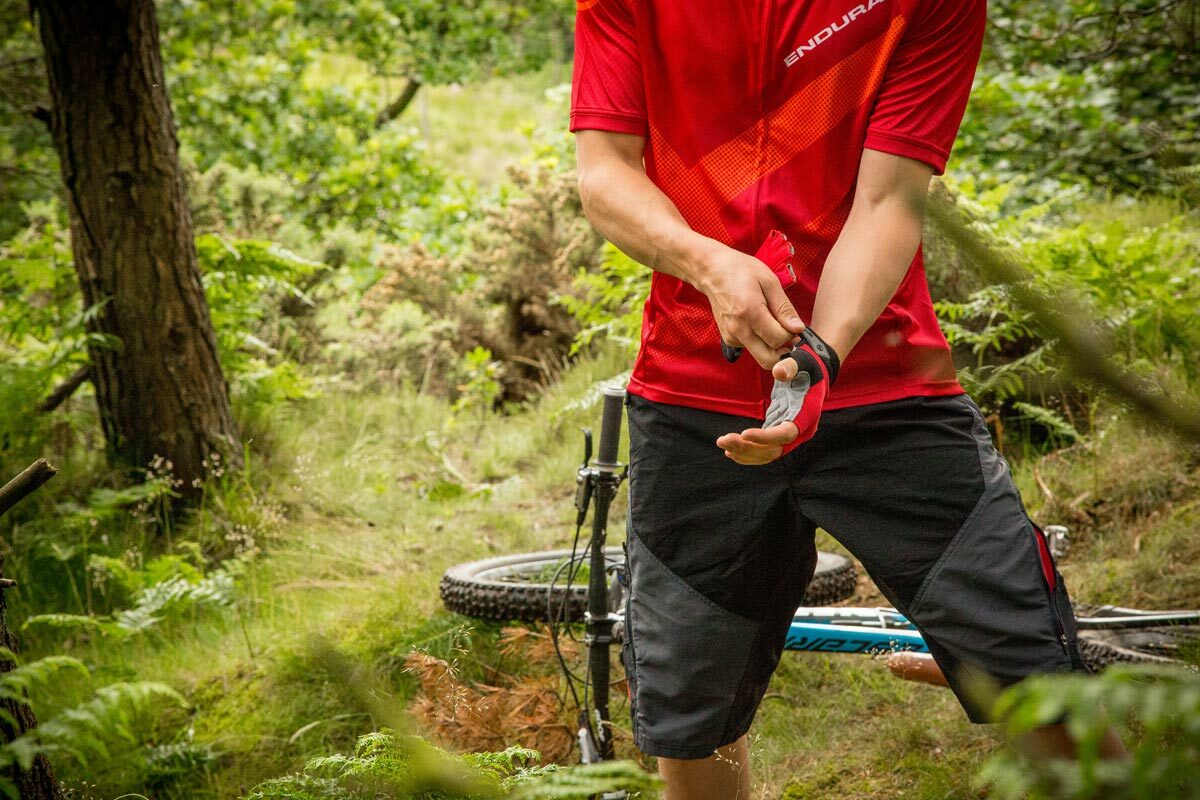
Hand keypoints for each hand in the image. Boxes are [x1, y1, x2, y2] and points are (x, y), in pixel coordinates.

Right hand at [697, 242, 805, 368]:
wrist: (712, 271)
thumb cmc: (741, 271)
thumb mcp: (769, 282)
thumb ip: (784, 308)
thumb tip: (798, 329)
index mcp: (749, 312)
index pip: (778, 339)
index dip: (792, 334)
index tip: (793, 324)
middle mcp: (738, 329)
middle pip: (768, 360)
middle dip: (783, 350)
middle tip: (787, 332)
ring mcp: (731, 336)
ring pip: (761, 356)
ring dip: (772, 345)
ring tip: (770, 321)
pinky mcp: (729, 339)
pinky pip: (752, 349)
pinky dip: (761, 341)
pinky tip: (759, 322)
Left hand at [717, 329, 839, 464]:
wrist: (814, 375)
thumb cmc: (806, 367)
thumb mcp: (801, 362)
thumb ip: (790, 366)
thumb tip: (778, 372)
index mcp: (806, 415)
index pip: (785, 434)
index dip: (765, 437)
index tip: (744, 434)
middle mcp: (800, 431)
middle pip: (773, 449)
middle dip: (748, 447)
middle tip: (723, 440)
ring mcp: (790, 436)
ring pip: (767, 453)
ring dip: (744, 451)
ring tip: (722, 443)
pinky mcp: (779, 436)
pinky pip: (764, 450)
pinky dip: (748, 453)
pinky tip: (730, 451)